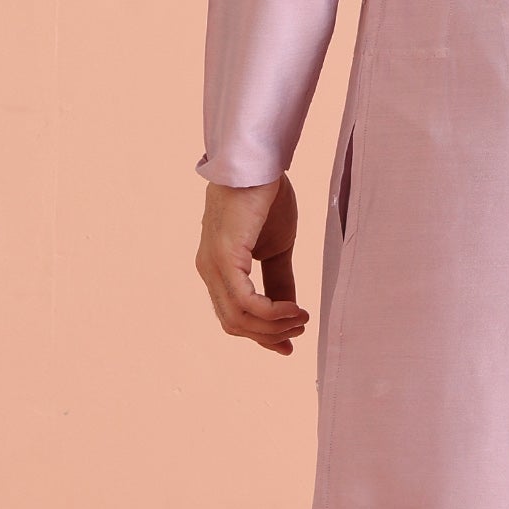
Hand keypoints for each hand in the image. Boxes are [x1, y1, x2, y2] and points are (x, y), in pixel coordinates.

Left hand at [197, 175, 310, 352]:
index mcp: (218, 268)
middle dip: (269, 335)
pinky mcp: (224, 259)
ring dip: (273, 326)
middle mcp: (208, 271)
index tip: (288, 344)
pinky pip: (246, 302)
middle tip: (300, 329)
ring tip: (301, 318)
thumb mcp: (277, 248)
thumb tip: (289, 309)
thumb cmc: (266, 197)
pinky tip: (293, 308)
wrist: (261, 165)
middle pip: (234, 324)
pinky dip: (272, 313)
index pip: (233, 315)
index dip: (261, 335)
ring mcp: (212, 266)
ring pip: (238, 318)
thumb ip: (279, 279)